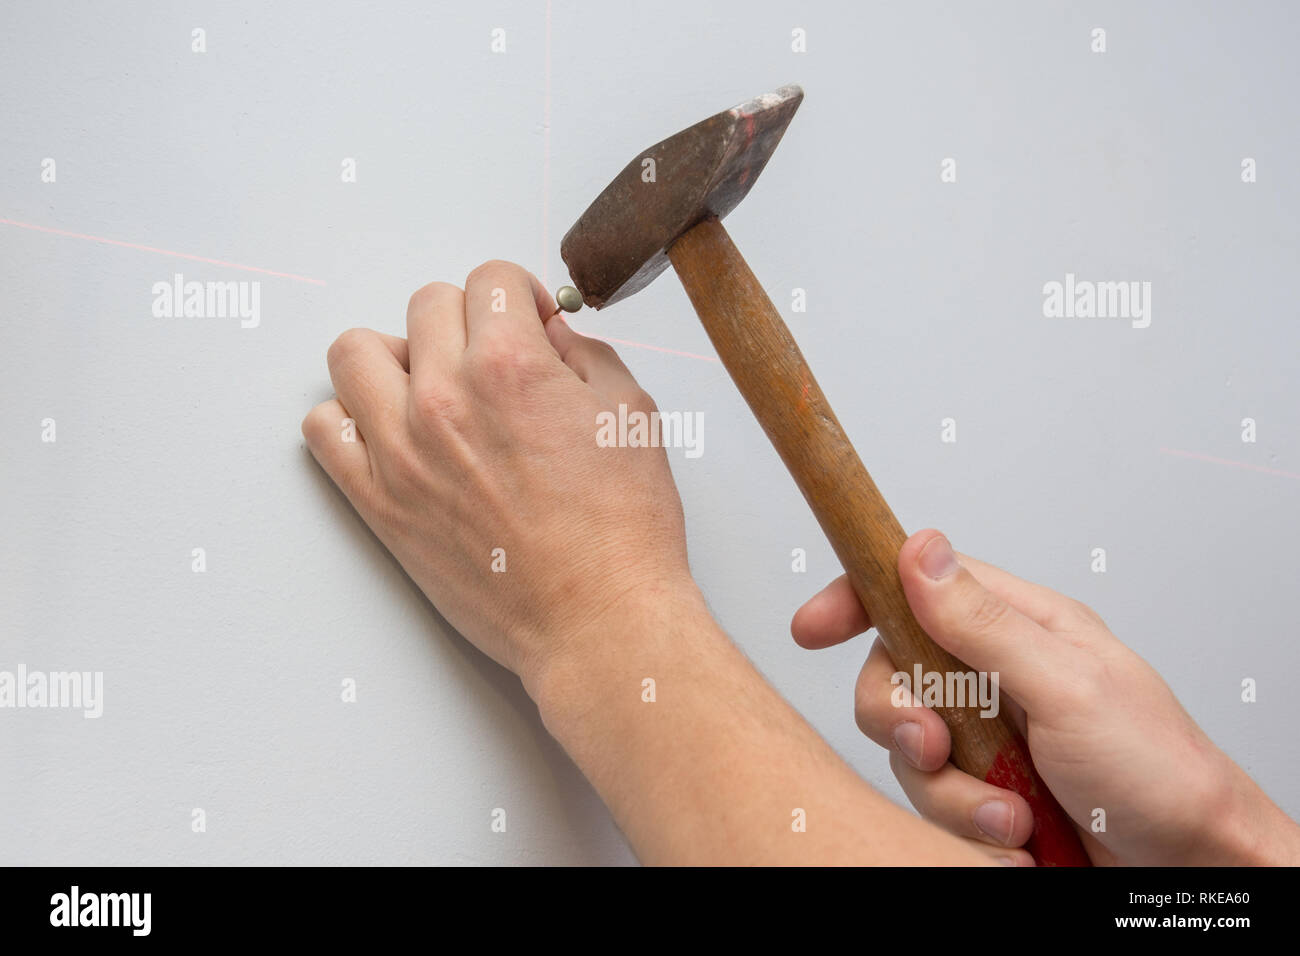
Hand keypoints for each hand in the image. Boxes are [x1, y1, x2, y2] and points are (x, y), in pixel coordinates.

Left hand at [302, 261, 692, 695]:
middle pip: (426, 305)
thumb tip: (548, 333)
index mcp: (510, 367)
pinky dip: (350, 419)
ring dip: (395, 356)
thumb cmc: (622, 531)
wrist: (598, 619)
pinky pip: (323, 430)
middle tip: (493, 361)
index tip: (529, 324)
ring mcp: (401, 451)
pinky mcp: (379, 503)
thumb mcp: (631, 414)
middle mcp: (445, 398)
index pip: (489, 279)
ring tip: (431, 387)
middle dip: (467, 321)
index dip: (519, 296)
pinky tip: (392, 433)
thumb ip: (583, 355)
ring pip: (355, 352)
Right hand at [792, 529, 1299, 865]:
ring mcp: (989, 733)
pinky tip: (1014, 836)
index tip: (812, 627)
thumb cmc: (1158, 770)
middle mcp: (997, 674)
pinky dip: (966, 826)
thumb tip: (921, 552)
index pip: (918, 587)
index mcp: (1021, 627)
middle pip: (894, 674)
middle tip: (936, 746)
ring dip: (950, 791)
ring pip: (909, 747)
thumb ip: (985, 623)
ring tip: (1009, 815)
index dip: (857, 598)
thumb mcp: (1067, 686)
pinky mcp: (984, 787)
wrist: (1191, 866)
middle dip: (902, 719)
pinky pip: (933, 799)